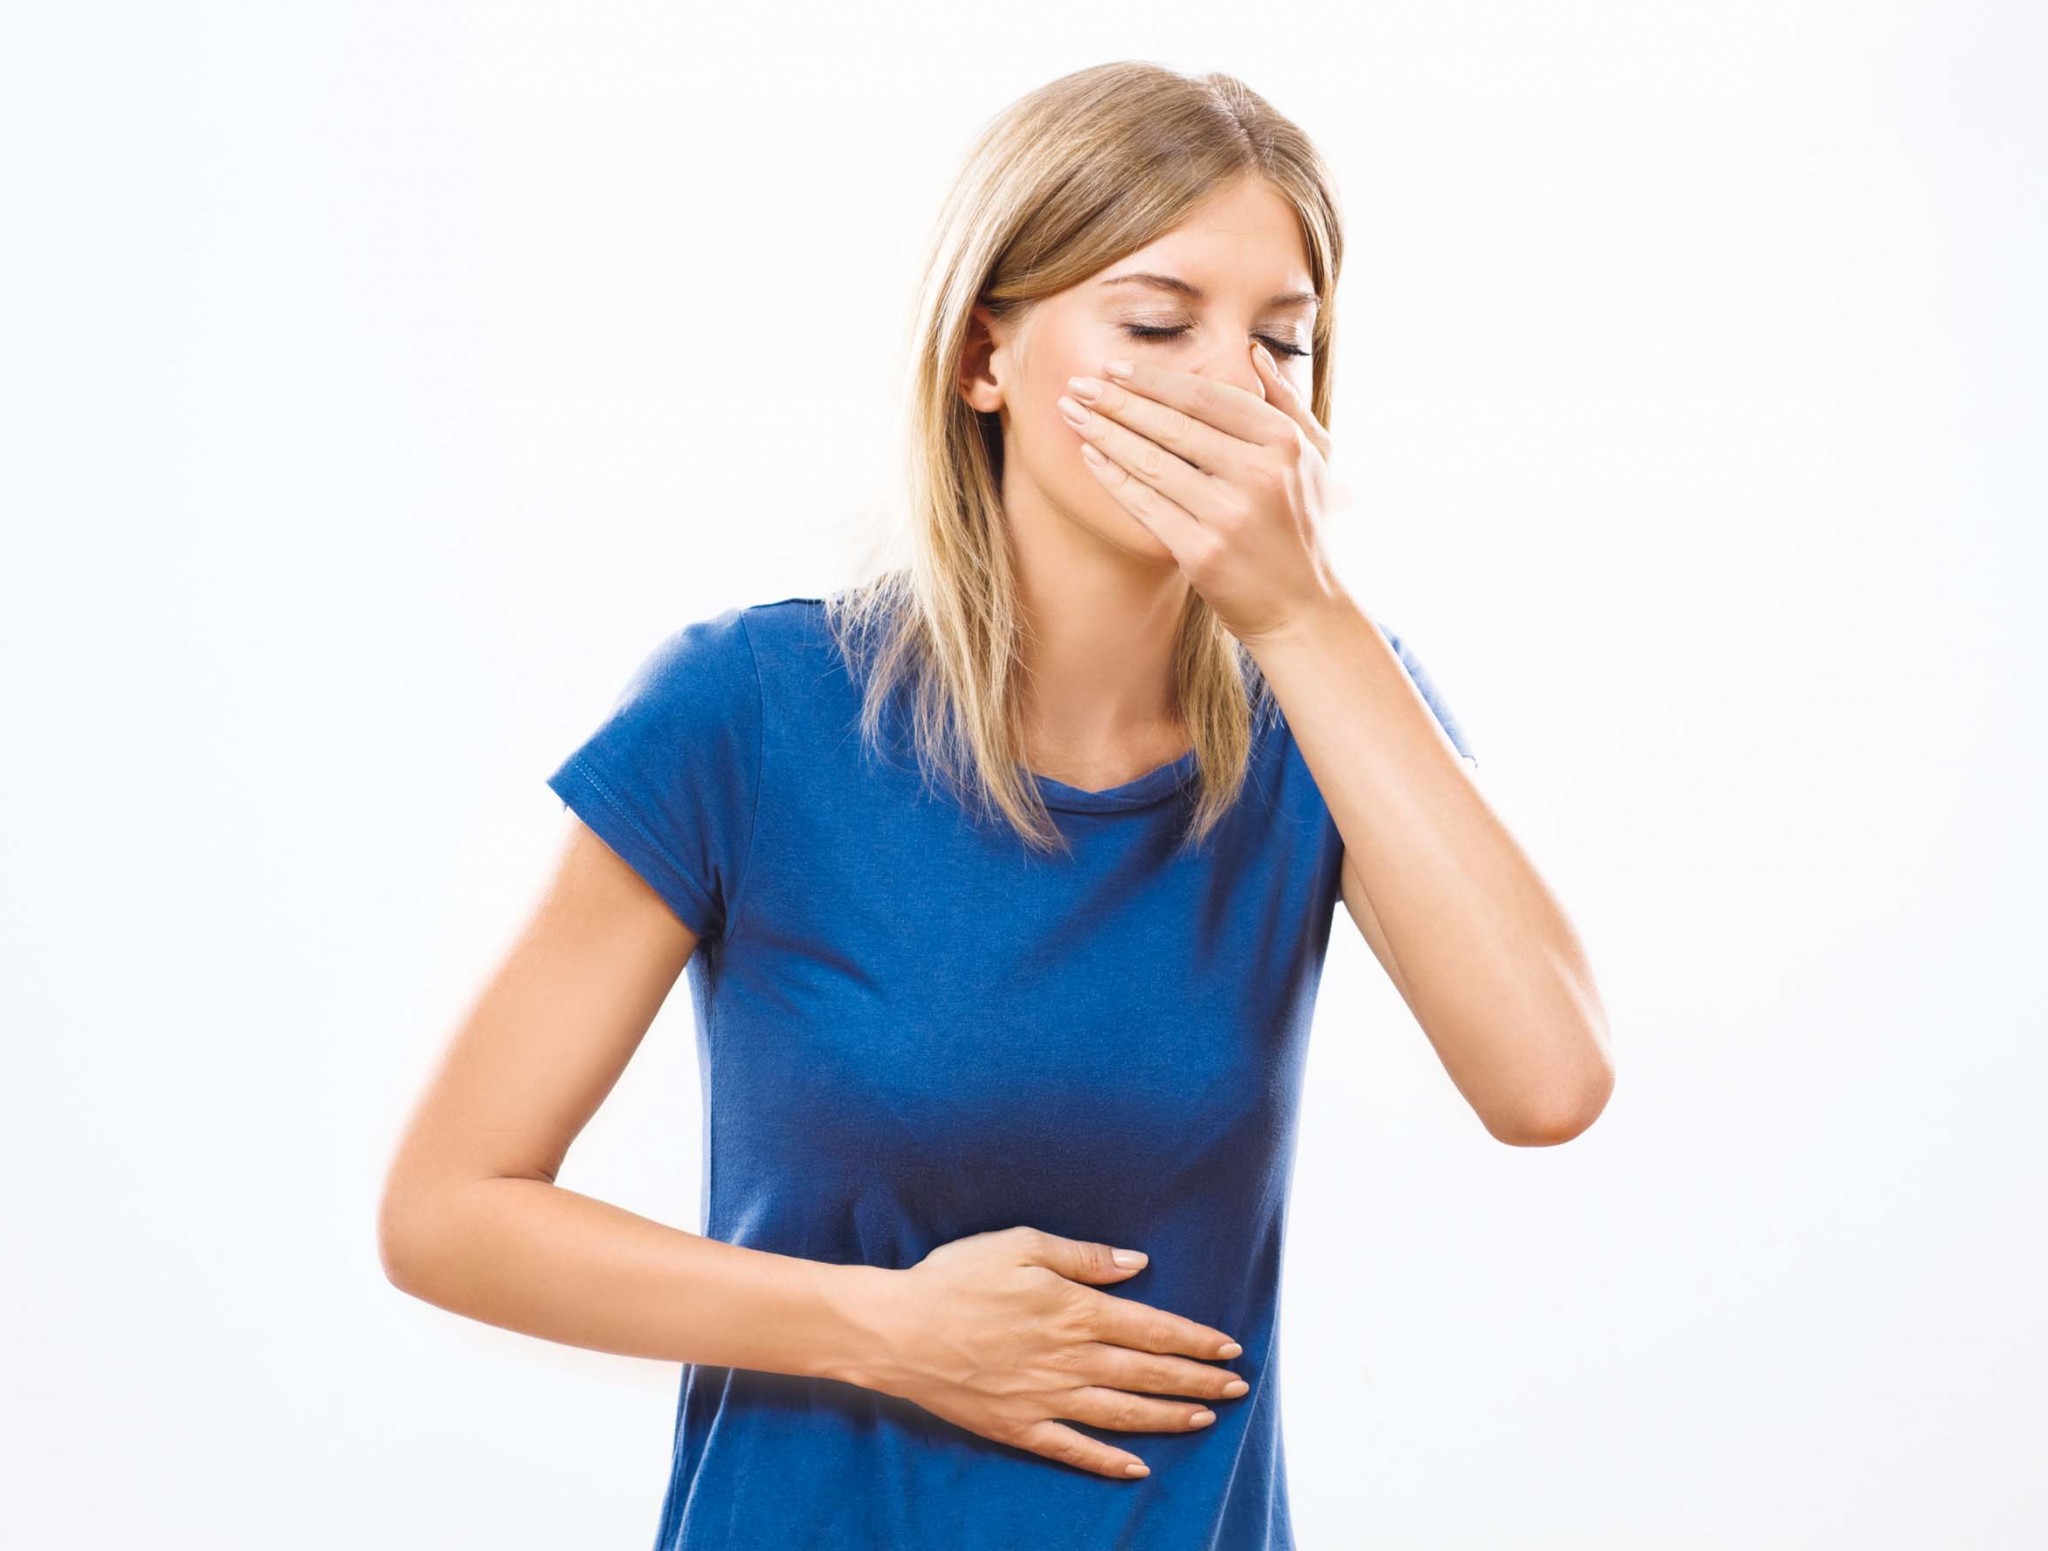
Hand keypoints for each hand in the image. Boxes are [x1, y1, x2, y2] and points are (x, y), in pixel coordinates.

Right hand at [843, 1225, 1249, 1480]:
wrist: (899, 1329)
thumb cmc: (956, 1278)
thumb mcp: (1020, 1246)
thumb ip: (1083, 1257)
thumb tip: (1136, 1265)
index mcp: (1075, 1311)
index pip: (1151, 1329)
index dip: (1194, 1340)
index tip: (1229, 1349)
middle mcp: (1070, 1360)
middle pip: (1148, 1374)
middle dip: (1197, 1382)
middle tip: (1236, 1389)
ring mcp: (1046, 1399)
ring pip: (1122, 1414)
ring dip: (1168, 1418)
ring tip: (1204, 1421)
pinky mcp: (1019, 1426)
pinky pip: (1073, 1449)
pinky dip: (1108, 1461)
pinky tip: (1137, 1469)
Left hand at [1058, 342, 1351, 646]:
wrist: (1302, 607)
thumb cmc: (1304, 527)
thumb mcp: (1317, 458)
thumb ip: (1287, 402)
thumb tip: (1252, 354)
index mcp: (1284, 442)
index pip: (1207, 398)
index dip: (1156, 380)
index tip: (1115, 368)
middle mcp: (1258, 475)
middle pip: (1173, 426)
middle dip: (1118, 401)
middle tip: (1078, 384)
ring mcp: (1229, 515)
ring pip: (1152, 462)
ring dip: (1105, 434)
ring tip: (1072, 414)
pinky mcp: (1202, 552)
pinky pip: (1145, 505)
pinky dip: (1113, 478)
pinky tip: (1090, 457)